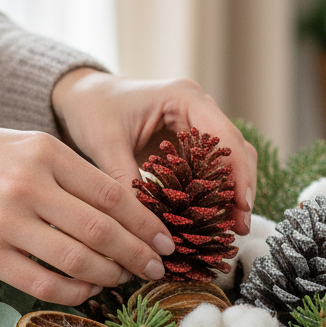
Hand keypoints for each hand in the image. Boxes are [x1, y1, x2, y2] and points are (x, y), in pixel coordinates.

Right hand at [0, 120, 175, 305]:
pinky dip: (73, 292)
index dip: (145, 222)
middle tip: (155, 268)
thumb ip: (72, 174)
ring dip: (109, 276)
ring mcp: (5, 221)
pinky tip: (87, 291)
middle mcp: (29, 185)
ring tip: (123, 279)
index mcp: (46, 152)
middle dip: (137, 254)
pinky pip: (42, 282)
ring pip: (77, 260)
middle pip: (101, 230)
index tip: (163, 240)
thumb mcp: (28, 146)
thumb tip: (125, 211)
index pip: (112, 194)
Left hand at [51, 70, 257, 233]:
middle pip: (235, 150)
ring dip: (231, 193)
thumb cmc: (92, 111)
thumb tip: (146, 228)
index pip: (225, 136)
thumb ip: (126, 184)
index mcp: (184, 98)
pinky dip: (213, 192)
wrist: (83, 97)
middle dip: (240, 189)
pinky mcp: (190, 142)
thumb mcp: (106, 146)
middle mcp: (199, 107)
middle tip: (239, 228)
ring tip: (231, 229)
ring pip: (229, 160)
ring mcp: (198, 123)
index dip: (238, 172)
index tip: (242, 207)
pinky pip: (211, 168)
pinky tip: (212, 218)